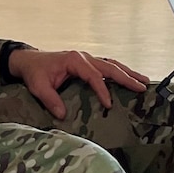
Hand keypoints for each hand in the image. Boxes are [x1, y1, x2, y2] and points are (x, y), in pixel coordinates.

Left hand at [8, 48, 147, 120]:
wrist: (29, 61)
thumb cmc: (35, 72)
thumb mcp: (38, 87)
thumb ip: (50, 100)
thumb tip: (62, 115)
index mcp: (74, 60)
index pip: (93, 76)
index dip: (102, 90)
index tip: (109, 104)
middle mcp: (84, 57)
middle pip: (110, 66)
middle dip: (127, 77)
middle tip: (142, 87)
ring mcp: (87, 59)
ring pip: (112, 64)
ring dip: (128, 73)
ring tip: (144, 81)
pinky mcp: (87, 63)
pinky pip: (107, 67)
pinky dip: (119, 72)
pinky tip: (129, 79)